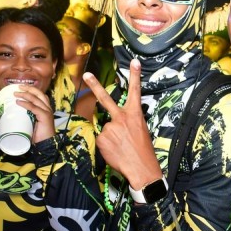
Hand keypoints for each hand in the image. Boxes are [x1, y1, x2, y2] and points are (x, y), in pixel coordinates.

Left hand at [12, 85, 54, 143]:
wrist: (46, 144)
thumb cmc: (38, 135)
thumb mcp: (31, 122)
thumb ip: (26, 116)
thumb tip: (12, 113)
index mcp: (46, 108)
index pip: (40, 95)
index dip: (31, 89)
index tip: (21, 87)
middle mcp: (48, 108)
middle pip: (39, 93)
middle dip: (28, 88)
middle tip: (18, 87)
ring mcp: (47, 112)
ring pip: (36, 99)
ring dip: (25, 94)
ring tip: (16, 94)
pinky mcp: (45, 117)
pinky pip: (34, 108)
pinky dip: (26, 104)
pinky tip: (19, 102)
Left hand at [83, 59, 162, 190]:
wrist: (141, 168)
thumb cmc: (143, 151)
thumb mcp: (140, 130)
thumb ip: (128, 121)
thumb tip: (114, 122)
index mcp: (134, 114)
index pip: (135, 91)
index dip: (135, 75)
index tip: (134, 61)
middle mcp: (121, 117)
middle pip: (105, 99)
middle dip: (95, 85)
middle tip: (87, 74)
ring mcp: (110, 127)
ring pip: (105, 128)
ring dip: (110, 137)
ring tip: (120, 147)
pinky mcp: (102, 138)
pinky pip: (101, 139)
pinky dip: (106, 145)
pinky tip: (115, 151)